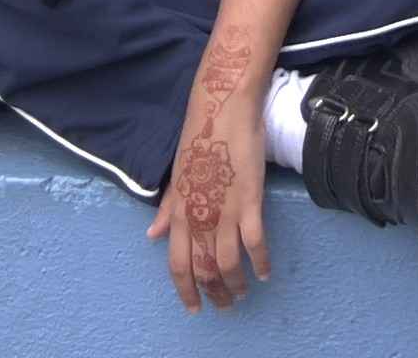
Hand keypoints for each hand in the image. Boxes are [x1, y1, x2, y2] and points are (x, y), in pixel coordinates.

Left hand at [152, 77, 274, 309]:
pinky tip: (265, 273)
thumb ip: (167, 209)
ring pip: (227, 263)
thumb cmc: (200, 139)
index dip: (186, 291)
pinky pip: (254, 243)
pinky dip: (260, 263)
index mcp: (179, 213)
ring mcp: (224, 211)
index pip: (178, 265)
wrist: (223, 109)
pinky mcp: (248, 201)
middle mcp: (198, 218)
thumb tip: (152, 236)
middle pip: (203, 270)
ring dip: (235, 284)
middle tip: (225, 306)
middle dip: (214, 293)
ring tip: (243, 293)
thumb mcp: (178, 178)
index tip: (194, 308)